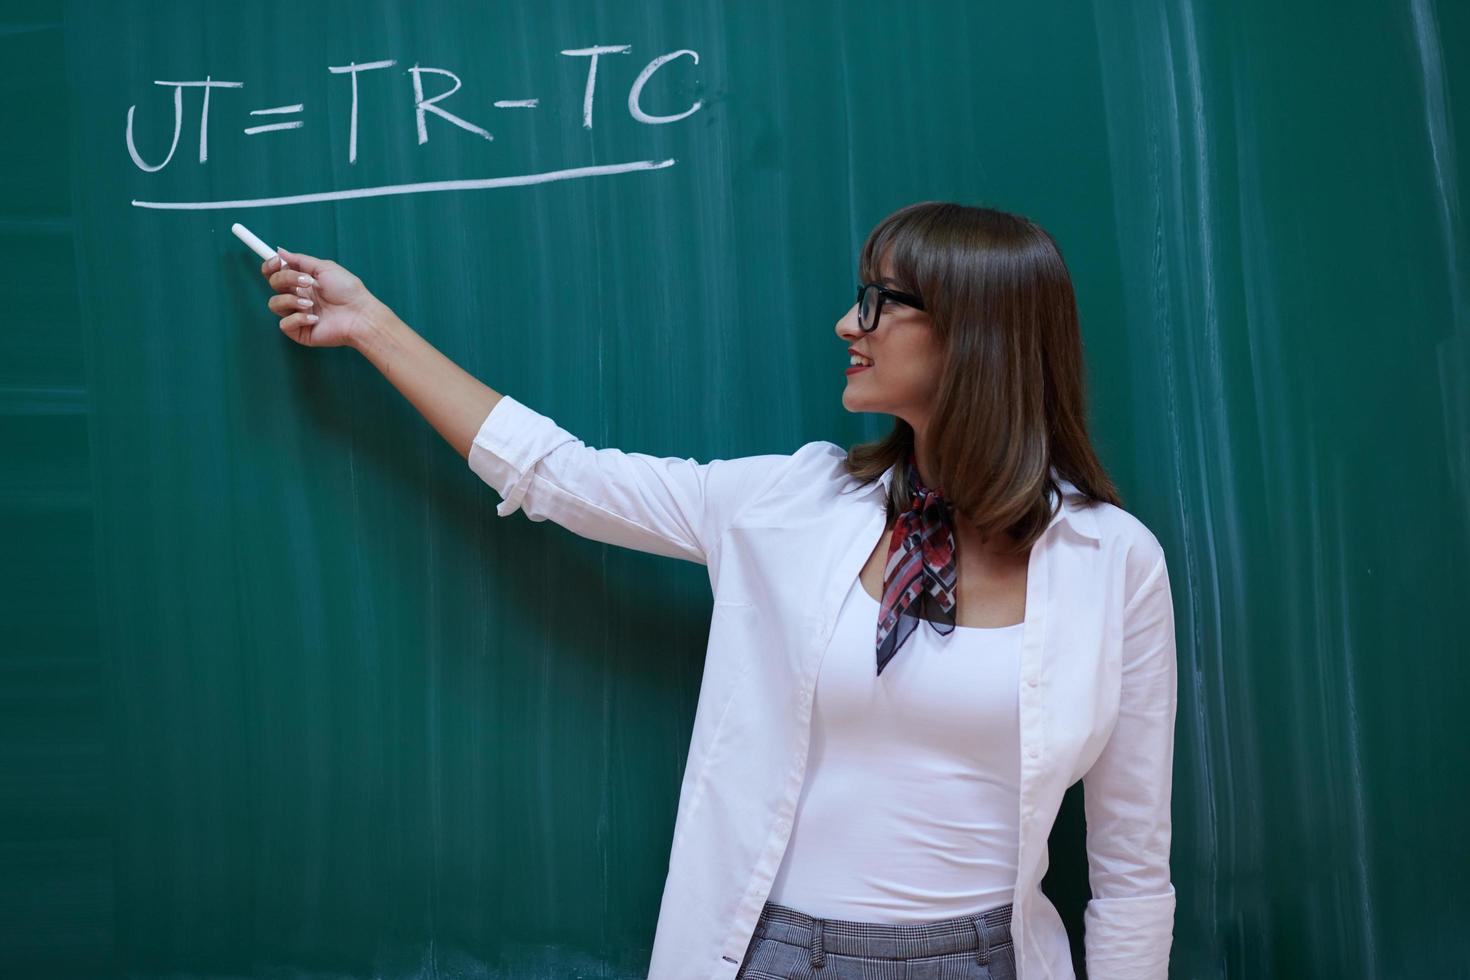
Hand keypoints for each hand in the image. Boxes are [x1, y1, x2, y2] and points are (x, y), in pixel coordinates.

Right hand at [260, 246, 382, 348]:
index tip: (276, 261)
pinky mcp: (299, 331)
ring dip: (291, 299)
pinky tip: (315, 318)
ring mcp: (297, 314)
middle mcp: (297, 297)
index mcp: (302, 282)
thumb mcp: (325, 268)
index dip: (270, 266)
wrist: (359, 314)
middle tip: (306, 282)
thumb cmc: (348, 290)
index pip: (276, 273)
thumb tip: (280, 251)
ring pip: (274, 304)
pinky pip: (284, 324)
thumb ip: (300, 260)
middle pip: (273, 284)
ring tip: (311, 303)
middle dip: (286, 279)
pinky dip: (299, 319)